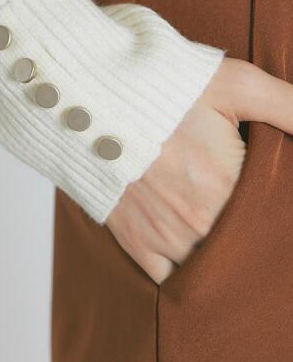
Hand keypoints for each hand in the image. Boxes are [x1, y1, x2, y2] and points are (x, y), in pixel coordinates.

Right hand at [106, 57, 292, 283]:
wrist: (89, 97)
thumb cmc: (165, 87)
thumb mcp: (234, 84)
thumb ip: (289, 107)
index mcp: (227, 189)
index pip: (271, 222)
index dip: (276, 213)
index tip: (268, 200)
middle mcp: (197, 224)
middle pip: (241, 248)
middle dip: (249, 234)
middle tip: (235, 205)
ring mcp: (164, 238)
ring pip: (209, 267)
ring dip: (218, 254)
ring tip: (220, 228)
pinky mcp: (134, 242)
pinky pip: (170, 277)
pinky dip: (182, 269)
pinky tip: (191, 247)